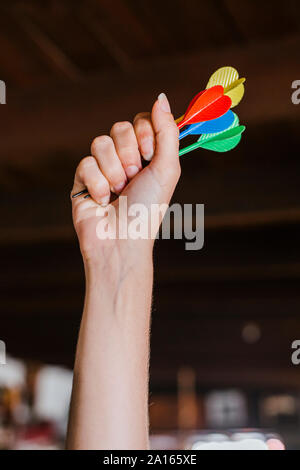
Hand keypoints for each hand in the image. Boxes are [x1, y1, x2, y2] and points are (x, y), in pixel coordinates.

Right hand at [71, 93, 179, 266]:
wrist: (122, 241)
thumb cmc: (148, 209)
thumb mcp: (167, 169)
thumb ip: (166, 132)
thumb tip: (160, 96)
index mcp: (147, 156)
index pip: (140, 121)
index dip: (144, 133)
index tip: (149, 154)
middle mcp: (124, 159)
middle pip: (119, 128)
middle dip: (129, 155)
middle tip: (133, 178)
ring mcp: (102, 168)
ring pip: (100, 143)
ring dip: (114, 171)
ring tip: (118, 192)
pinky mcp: (82, 180)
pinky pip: (85, 164)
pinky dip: (97, 184)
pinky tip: (102, 201)